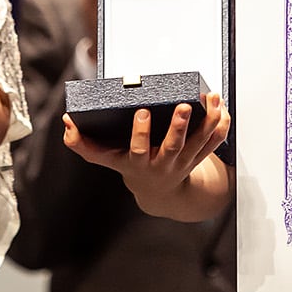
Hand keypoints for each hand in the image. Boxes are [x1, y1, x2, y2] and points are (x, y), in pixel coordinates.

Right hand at [62, 92, 229, 207]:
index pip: (138, 149)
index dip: (140, 133)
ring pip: (199, 143)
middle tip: (183, 107)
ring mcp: (184, 162)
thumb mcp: (105, 159)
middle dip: (179, 127)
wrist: (157, 192)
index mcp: (139, 162)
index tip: (140, 113)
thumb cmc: (129, 167)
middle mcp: (164, 164)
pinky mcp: (198, 157)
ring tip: (212, 99)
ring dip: (208, 122)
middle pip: (174, 147)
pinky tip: (224, 109)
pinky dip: (221, 127)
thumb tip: (67, 124)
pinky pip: (213, 143)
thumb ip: (83, 144)